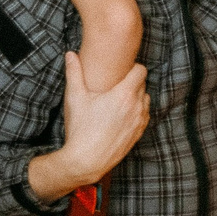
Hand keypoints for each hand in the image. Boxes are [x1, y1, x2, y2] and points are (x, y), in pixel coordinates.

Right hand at [59, 52, 149, 183]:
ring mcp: (139, 121)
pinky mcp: (138, 133)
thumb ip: (74, 73)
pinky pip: (144, 115)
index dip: (133, 67)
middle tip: (117, 83)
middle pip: (143, 84)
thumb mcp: (75, 98)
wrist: (86, 161)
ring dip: (137, 96)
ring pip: (146, 99)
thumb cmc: (80, 129)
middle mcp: (136, 106)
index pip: (141, 70)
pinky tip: (123, 114)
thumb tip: (70, 54)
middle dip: (133, 81)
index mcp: (123, 94)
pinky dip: (138, 111)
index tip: (123, 69)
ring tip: (120, 99)